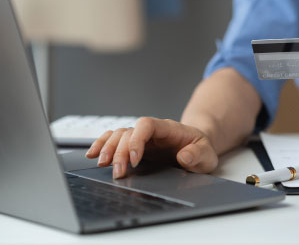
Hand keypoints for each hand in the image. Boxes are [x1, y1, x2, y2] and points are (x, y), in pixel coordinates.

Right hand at [85, 117, 218, 178]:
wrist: (197, 148)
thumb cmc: (201, 150)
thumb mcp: (207, 154)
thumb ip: (198, 155)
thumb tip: (184, 156)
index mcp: (168, 129)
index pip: (146, 124)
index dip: (137, 140)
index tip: (135, 160)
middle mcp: (152, 131)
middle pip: (128, 133)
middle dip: (120, 152)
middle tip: (119, 173)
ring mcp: (142, 138)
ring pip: (118, 135)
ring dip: (107, 149)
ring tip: (102, 164)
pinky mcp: (134, 147)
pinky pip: (114, 140)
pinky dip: (101, 145)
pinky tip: (92, 155)